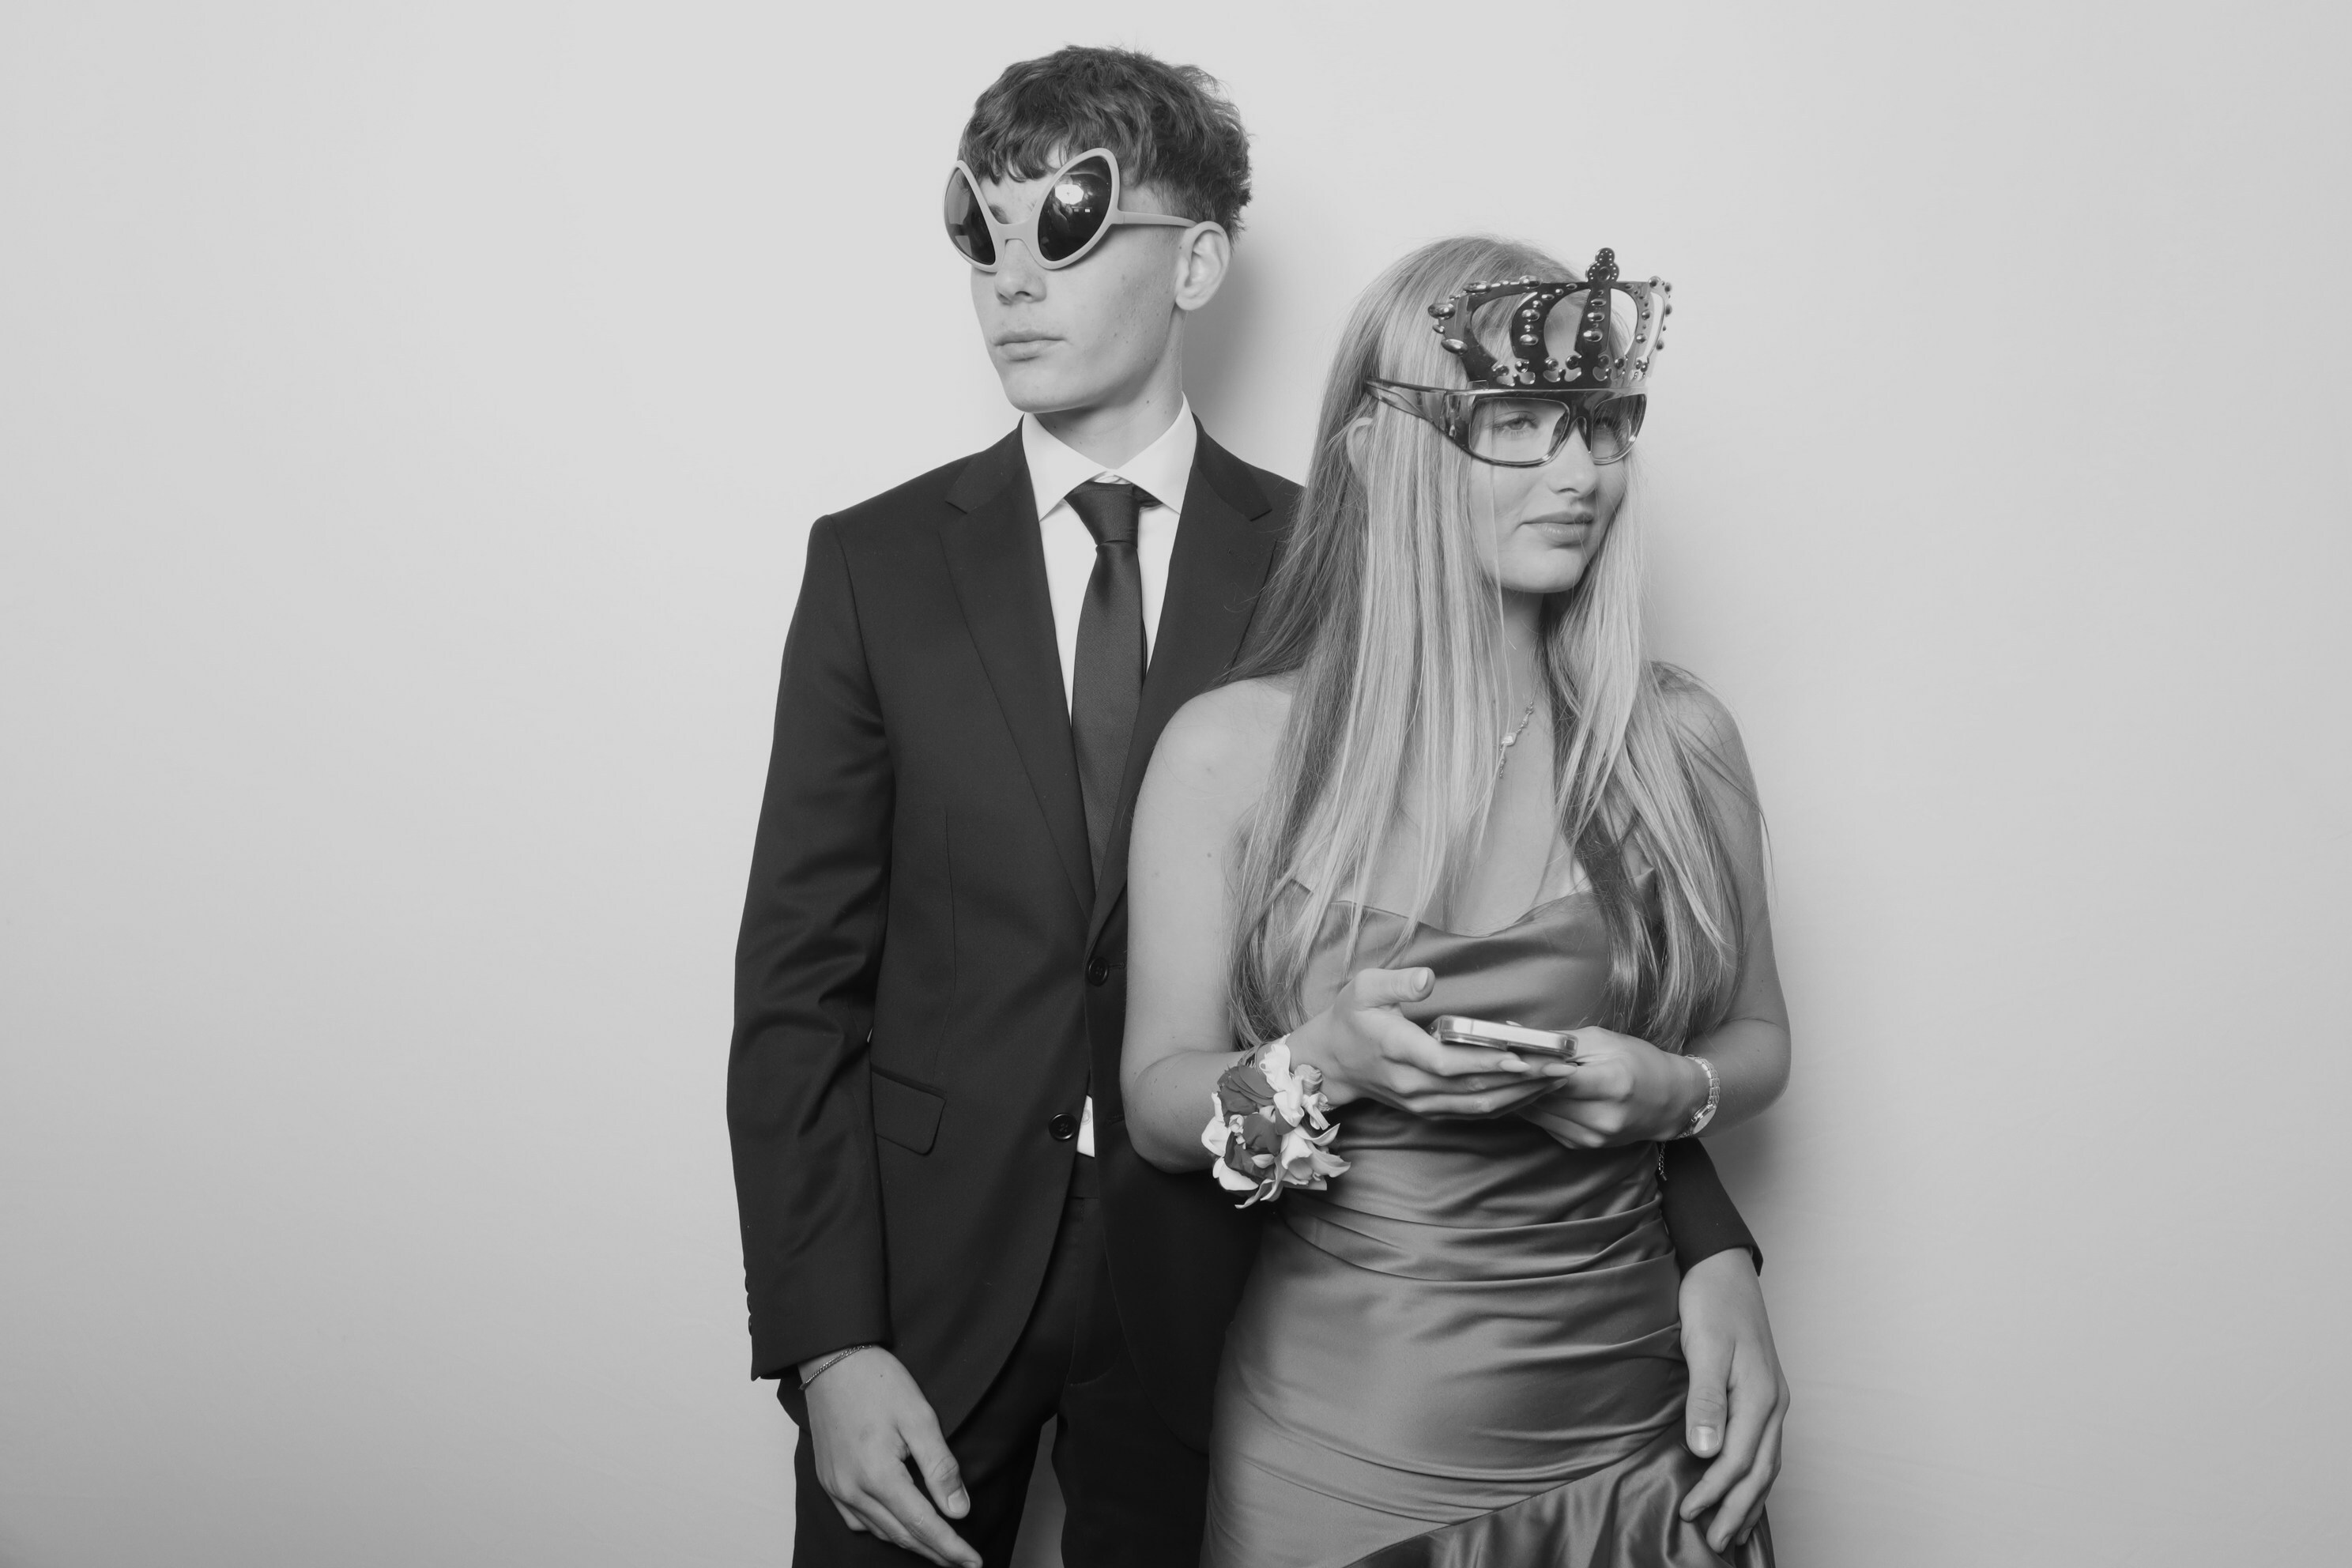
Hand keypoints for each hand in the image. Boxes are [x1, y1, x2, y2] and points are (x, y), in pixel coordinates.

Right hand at [799, 1348, 979, 1567]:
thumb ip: (940, 1468)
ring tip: (939, 1549)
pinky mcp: (827, 1480)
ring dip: (910, 1544)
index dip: (951, 1547)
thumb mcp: (920, 1418)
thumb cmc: (877, 1381)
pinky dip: (882, 1530)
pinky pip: (856, 1520)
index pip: (923, 1525)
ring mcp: (836, 1487)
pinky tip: (897, 1527)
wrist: (831, 1360)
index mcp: (878, 1476)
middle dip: (935, 1552)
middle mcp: (853, 1490)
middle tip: (964, 1563)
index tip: (975, 1562)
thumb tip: (959, 1511)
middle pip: (901, 1535)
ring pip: (879, 1531)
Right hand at [1288, 966, 1567, 1116]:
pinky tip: (1534, 1092)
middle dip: (1523, 1079)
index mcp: (1397, 1051)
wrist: (1330, 1063)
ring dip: (1522, 1095)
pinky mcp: (1430, 1111)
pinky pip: (1474, 1112)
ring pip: (1479, 1105)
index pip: (1446, 1063)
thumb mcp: (1363, 988)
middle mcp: (1412, 1085)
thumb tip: (1428, 978)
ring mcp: (1422, 1103)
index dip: (1484, 1061)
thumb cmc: (1350, 1019)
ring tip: (1559, 1079)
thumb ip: (1396, 983)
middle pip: (1474, 1087)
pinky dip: (1507, 1104)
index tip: (1521, 1055)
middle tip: (1563, 1066)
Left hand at [1516, 1026, 1704, 1147]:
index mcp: (1612, 1085)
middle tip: (1496, 1060)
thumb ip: (1560, 1042)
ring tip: (1507, 1073)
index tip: (1505, 1053)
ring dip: (1520, 1094)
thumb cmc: (1639, 1062)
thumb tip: (1515, 1035)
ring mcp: (1591, 1137)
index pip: (1557, 1078)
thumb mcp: (1604, 1041)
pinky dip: (1534, 1107)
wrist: (1670, 1101)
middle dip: (1517, 1079)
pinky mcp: (1581, 1146)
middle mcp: (1602, 1118)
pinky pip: (1545, 1124)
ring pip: (1537, 1113)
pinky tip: (1528, 1091)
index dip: (1529, 1066)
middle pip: (1542, 1098)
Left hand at [1675, 1250, 1787, 1554]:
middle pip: (1760, 1471)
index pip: (1738, 1461)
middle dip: (1737, 1509)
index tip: (1688, 1513)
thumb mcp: (1704, 1347)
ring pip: (1767, 1463)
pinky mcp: (1765, 1394)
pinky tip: (1744, 1486)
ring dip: (1750, 1499)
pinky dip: (1756, 1476)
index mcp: (1761, 1396)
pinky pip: (1765, 1448)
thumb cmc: (1711, 1302)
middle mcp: (1774, 1403)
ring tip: (1732, 1529)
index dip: (1714, 1492)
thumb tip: (1705, 1453)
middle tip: (1715, 1542)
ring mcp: (1773, 1399)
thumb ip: (1706, 1400)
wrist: (1724, 1265)